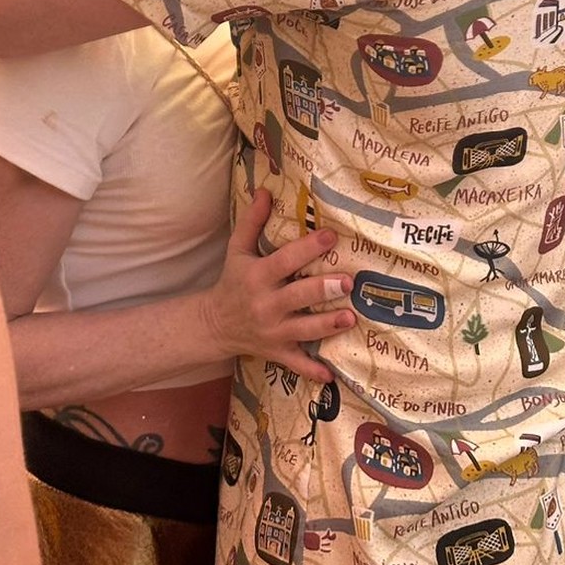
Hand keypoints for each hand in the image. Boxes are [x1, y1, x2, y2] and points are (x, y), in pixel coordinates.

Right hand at [200, 188, 354, 381]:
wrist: (214, 324)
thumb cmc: (232, 281)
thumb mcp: (237, 249)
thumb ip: (252, 220)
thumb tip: (266, 189)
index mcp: (258, 276)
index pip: (285, 260)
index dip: (308, 248)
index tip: (331, 236)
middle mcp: (266, 305)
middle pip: (298, 296)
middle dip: (323, 289)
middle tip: (347, 281)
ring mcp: (273, 332)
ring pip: (304, 329)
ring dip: (327, 325)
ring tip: (350, 317)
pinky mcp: (278, 353)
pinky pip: (297, 364)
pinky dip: (313, 371)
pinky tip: (331, 375)